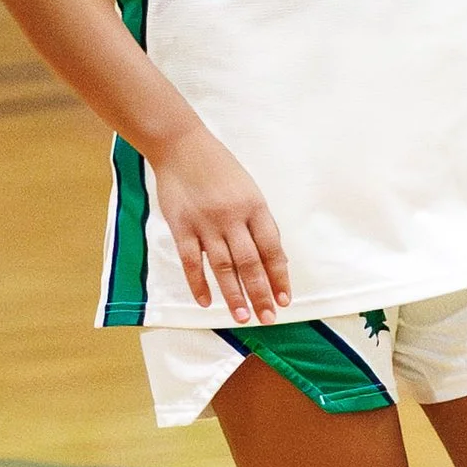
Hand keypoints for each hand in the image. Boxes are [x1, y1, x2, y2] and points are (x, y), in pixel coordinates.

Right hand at [147, 126, 289, 321]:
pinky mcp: (181, 227)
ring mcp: (206, 223)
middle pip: (250, 263)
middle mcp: (233, 218)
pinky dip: (199, 284)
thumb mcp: (249, 190)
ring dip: (233, 295)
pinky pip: (192, 261)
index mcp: (255, 207)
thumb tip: (272, 257)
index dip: (280, 276)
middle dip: (261, 293)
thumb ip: (258, 222)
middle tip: (268, 318)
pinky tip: (207, 302)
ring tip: (242, 317)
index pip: (272, 249)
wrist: (183, 147)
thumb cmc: (220, 169)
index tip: (286, 299)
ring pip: (223, 267)